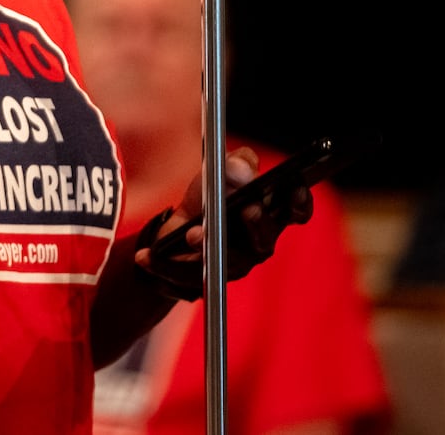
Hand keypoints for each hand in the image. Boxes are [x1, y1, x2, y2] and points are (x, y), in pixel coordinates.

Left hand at [132, 148, 313, 299]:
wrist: (175, 231)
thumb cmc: (208, 197)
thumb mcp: (220, 171)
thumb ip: (237, 163)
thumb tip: (240, 168)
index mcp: (270, 214)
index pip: (296, 211)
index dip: (299, 202)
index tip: (293, 188)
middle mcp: (258, 243)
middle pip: (264, 238)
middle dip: (257, 223)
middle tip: (248, 209)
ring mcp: (234, 264)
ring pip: (227, 259)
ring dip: (208, 244)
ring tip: (191, 234)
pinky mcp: (205, 280)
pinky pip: (185, 274)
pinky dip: (164, 264)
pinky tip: (146, 257)